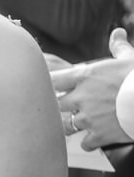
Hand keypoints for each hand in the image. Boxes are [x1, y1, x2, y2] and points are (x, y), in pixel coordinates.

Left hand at [51, 30, 133, 149]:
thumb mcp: (129, 58)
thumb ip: (118, 47)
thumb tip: (118, 33)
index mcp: (85, 76)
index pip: (53, 79)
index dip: (51, 84)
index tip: (54, 87)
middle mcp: (82, 98)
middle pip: (56, 105)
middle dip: (61, 106)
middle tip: (69, 106)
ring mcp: (89, 118)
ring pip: (67, 126)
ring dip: (72, 125)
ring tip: (83, 122)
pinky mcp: (100, 135)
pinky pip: (85, 144)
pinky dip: (89, 142)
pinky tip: (96, 138)